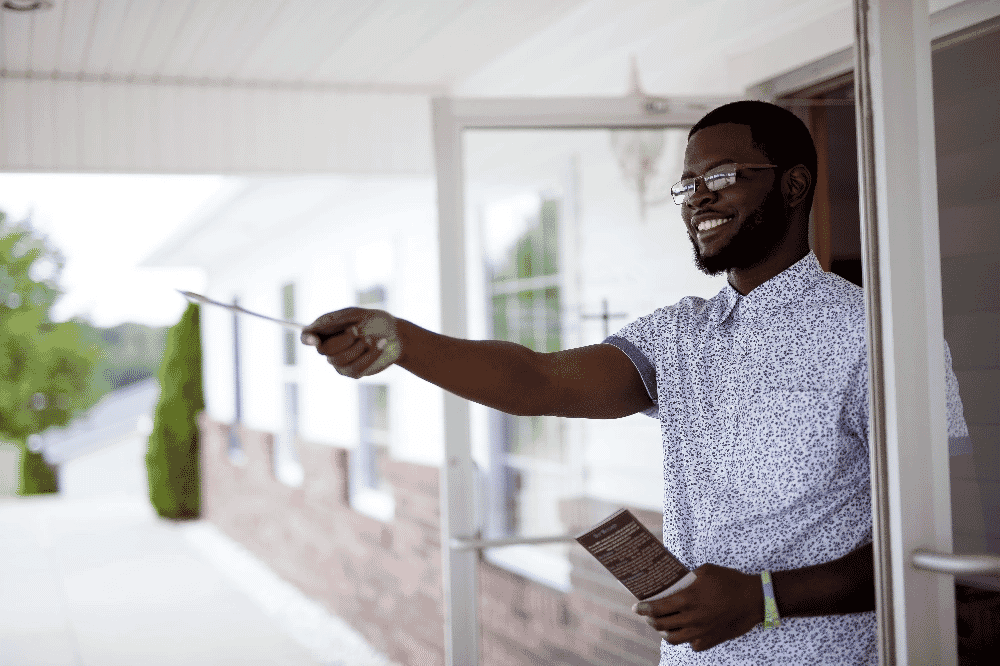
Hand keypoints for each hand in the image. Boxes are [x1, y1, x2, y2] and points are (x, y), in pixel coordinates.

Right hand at [300, 307, 402, 377]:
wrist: (397, 335)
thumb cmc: (376, 321)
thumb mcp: (358, 314)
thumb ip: (336, 320)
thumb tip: (314, 326)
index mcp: (327, 329)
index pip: (307, 336)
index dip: (307, 338)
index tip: (313, 339)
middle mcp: (330, 347)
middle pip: (323, 350)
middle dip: (342, 341)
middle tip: (357, 332)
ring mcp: (340, 362)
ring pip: (338, 361)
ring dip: (357, 348)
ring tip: (371, 338)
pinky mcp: (353, 372)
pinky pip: (355, 369)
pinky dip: (370, 355)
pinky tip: (380, 344)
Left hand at [632, 564, 763, 651]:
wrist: (755, 599)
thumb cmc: (730, 581)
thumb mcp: (705, 571)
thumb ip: (687, 578)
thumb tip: (675, 582)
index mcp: (688, 599)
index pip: (656, 608)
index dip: (643, 609)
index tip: (636, 608)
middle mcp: (692, 618)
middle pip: (661, 625)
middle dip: (650, 620)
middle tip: (648, 615)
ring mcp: (701, 632)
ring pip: (674, 638)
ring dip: (665, 632)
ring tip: (663, 625)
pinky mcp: (711, 640)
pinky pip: (692, 644)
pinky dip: (686, 638)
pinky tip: (687, 630)